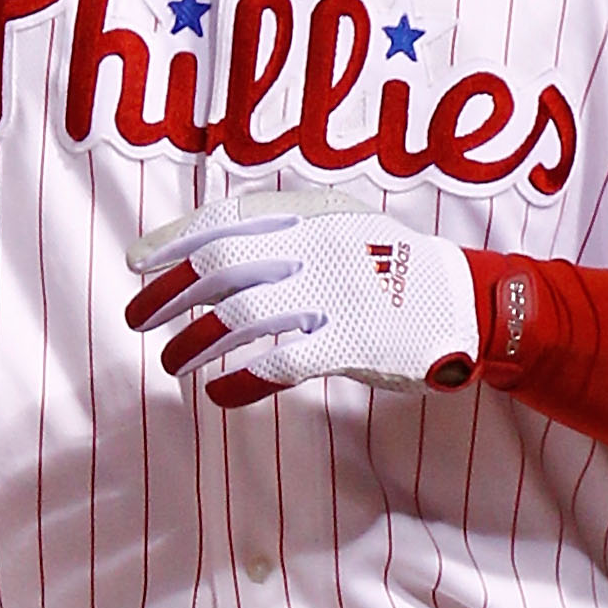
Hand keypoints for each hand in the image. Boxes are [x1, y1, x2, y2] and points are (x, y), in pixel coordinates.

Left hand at [127, 190, 484, 405]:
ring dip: (193, 343)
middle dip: (167, 295)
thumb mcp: (343, 222)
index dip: (173, 240)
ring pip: (239, 319)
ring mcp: (335, 294)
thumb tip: (212, 244)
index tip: (137, 263)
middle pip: (219, 268)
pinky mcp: (353, 343)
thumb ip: (287, 226)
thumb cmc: (395, 267)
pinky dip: (240, 382)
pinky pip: (280, 365)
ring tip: (171, 363)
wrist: (470, 301)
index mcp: (311, 213)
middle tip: (137, 321)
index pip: (224, 219)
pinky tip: (218, 394)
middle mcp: (317, 246)